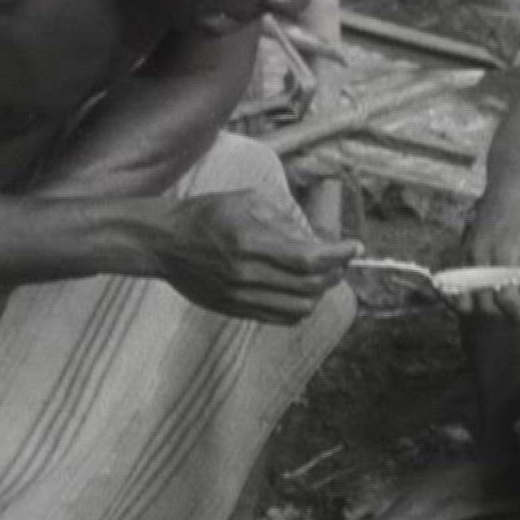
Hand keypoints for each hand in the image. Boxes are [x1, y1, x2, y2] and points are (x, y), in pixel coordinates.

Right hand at [155, 190, 360, 324]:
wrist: (163, 243)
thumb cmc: (205, 215)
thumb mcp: (246, 201)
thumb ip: (284, 219)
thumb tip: (316, 239)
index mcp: (251, 242)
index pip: (310, 258)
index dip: (339, 255)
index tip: (356, 247)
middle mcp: (247, 274)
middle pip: (310, 286)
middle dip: (335, 273)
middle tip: (342, 260)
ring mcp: (241, 296)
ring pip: (300, 308)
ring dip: (319, 293)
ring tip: (322, 276)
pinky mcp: (235, 309)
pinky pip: (280, 318)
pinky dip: (300, 307)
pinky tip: (301, 291)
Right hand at [452, 178, 519, 326]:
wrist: (509, 187)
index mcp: (504, 252)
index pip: (506, 298)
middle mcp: (480, 257)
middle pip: (485, 304)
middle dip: (505, 316)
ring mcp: (466, 256)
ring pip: (466, 300)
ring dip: (485, 310)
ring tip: (503, 307)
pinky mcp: (459, 255)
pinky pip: (452, 288)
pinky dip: (461, 301)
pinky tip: (477, 301)